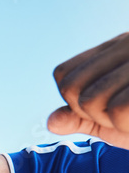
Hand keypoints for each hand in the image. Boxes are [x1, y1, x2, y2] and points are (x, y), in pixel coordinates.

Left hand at [48, 32, 128, 148]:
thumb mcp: (116, 121)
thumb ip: (82, 119)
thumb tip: (51, 121)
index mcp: (119, 47)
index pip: (65, 76)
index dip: (75, 101)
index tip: (106, 107)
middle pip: (74, 90)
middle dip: (92, 115)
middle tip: (125, 114)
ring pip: (92, 101)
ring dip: (113, 121)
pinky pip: (118, 110)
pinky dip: (128, 125)